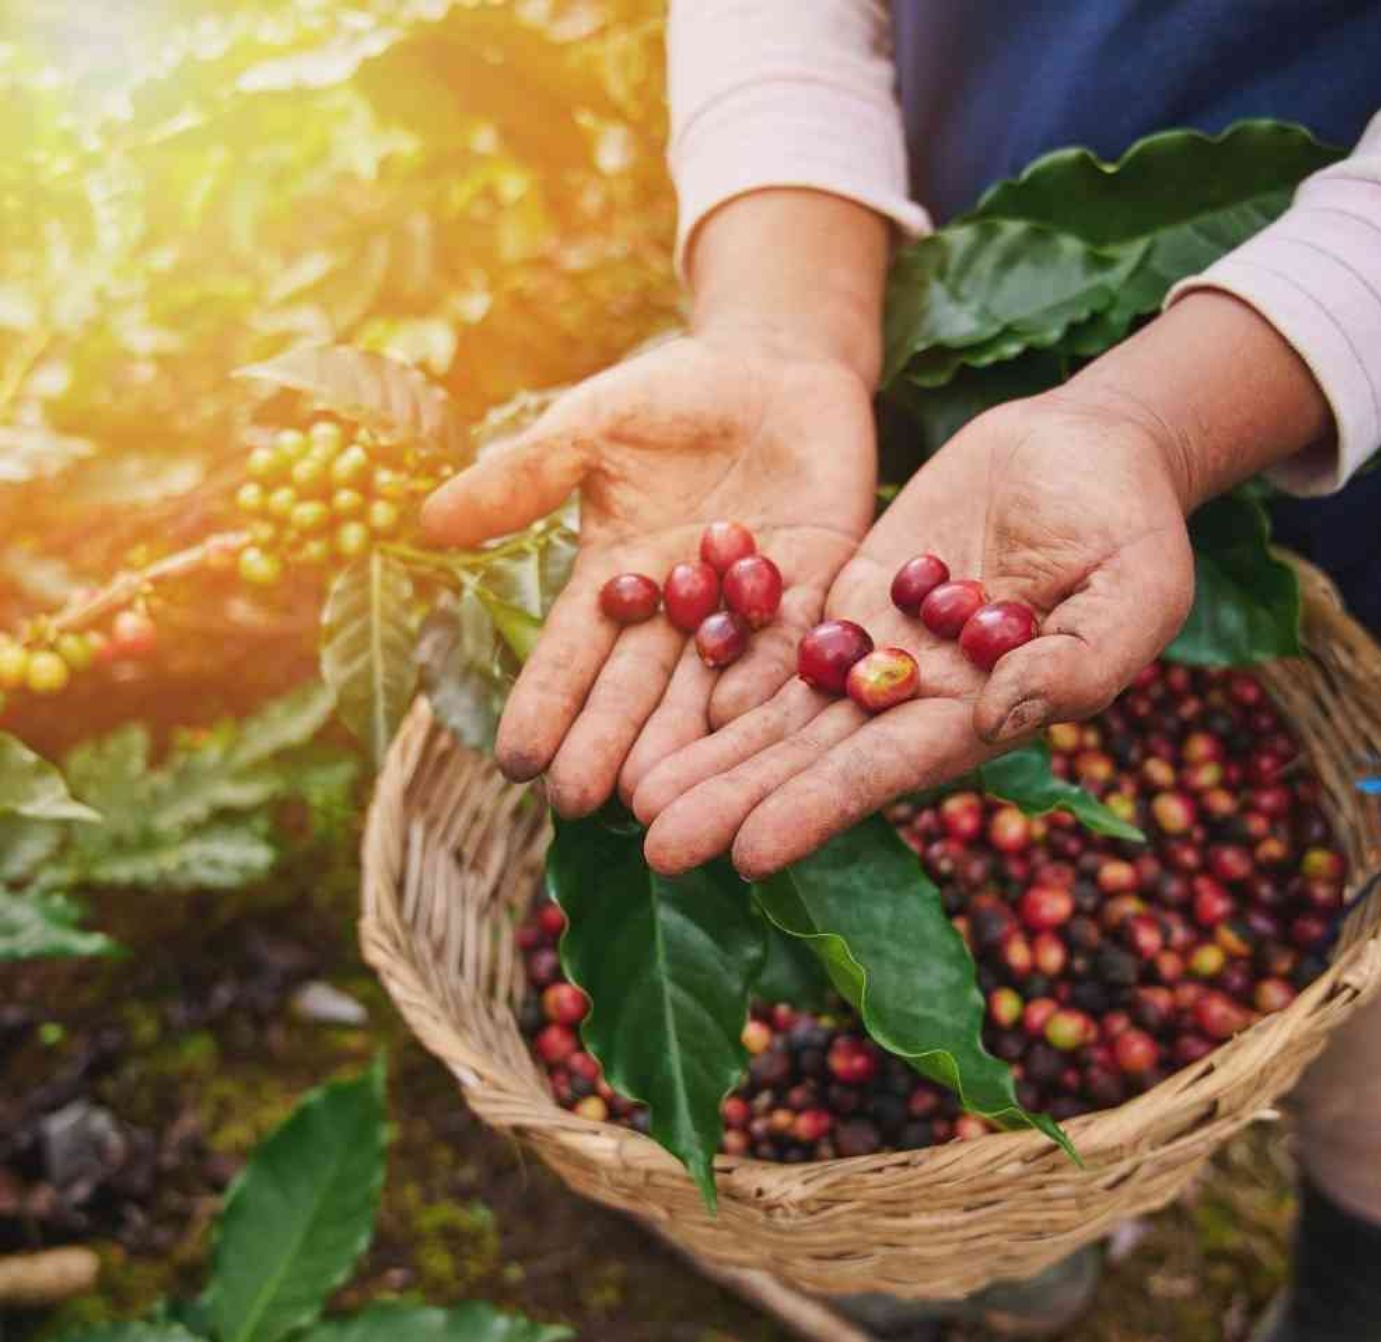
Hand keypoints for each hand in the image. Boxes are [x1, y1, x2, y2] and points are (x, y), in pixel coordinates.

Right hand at [421, 332, 875, 815]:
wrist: (775, 364)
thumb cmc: (670, 394)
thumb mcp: (589, 428)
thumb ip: (523, 477)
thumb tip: (427, 521)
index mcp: (617, 579)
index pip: (573, 654)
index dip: (545, 705)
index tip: (515, 761)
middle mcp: (679, 611)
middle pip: (638, 687)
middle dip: (608, 743)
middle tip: (581, 802)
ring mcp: (748, 605)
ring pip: (711, 683)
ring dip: (684, 739)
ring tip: (657, 794)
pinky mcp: (817, 587)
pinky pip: (794, 639)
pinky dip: (770, 679)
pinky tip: (746, 725)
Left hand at [633, 392, 1196, 877]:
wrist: (1087, 448)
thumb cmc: (1131, 525)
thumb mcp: (1134, 592)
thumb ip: (1078, 663)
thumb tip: (1001, 715)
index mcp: (977, 715)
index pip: (884, 772)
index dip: (816, 810)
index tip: (746, 852)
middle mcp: (913, 697)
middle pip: (810, 756)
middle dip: (736, 799)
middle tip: (655, 843)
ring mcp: (875, 647)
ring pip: (780, 708)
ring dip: (711, 750)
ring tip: (636, 792)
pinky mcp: (848, 596)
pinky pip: (778, 633)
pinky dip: (724, 665)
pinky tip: (663, 698)